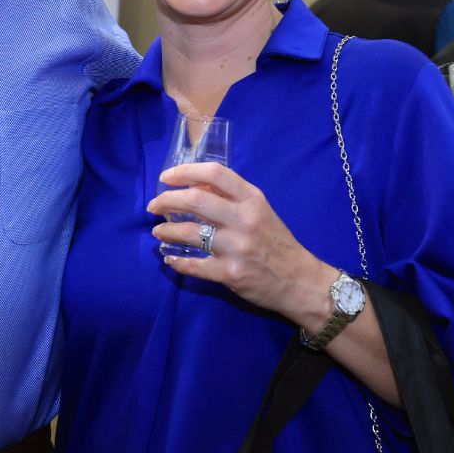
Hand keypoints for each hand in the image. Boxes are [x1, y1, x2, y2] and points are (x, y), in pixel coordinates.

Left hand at [146, 162, 330, 322]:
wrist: (300, 281)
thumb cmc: (276, 242)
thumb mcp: (259, 210)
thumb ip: (230, 197)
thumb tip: (193, 186)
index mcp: (252, 199)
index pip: (214, 174)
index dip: (185, 171)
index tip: (166, 177)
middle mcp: (244, 219)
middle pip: (195, 201)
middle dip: (166, 201)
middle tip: (153, 206)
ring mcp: (237, 247)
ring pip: (190, 233)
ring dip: (166, 230)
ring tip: (157, 231)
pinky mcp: (231, 273)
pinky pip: (194, 265)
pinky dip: (177, 261)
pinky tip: (169, 258)